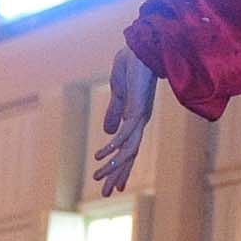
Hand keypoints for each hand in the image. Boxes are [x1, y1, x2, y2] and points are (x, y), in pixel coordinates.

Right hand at [91, 47, 158, 195]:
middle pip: (130, 155)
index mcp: (136, 118)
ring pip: (128, 149)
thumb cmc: (133, 65)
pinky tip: (99, 155)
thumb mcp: (119, 92)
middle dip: (118, 174)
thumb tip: (106, 133)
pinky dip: (112, 146)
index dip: (121, 166)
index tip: (114, 184)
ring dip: (113, 165)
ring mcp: (140, 116)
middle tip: (107, 194)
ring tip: (98, 179)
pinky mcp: (137, 109)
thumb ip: (114, 112)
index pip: (128, 148)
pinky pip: (124, 133)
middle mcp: (140, 121)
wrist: (143, 47)